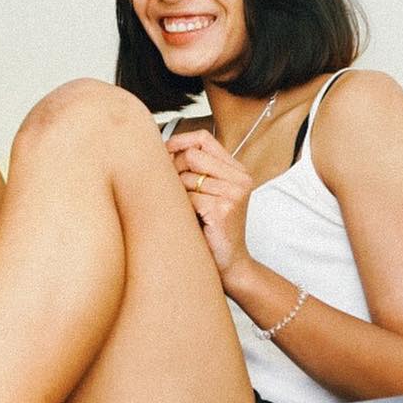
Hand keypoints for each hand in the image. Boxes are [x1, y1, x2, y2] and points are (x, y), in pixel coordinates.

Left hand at [166, 129, 254, 279]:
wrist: (231, 264)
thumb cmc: (214, 230)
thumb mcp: (209, 194)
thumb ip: (196, 171)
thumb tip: (163, 149)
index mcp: (237, 171)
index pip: (204, 139)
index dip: (179, 142)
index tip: (165, 152)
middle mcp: (240, 179)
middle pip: (192, 155)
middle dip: (175, 171)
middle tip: (175, 191)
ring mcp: (234, 193)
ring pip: (187, 178)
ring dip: (179, 194)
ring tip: (188, 211)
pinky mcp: (224, 210)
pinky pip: (188, 198)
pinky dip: (184, 210)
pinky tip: (193, 221)